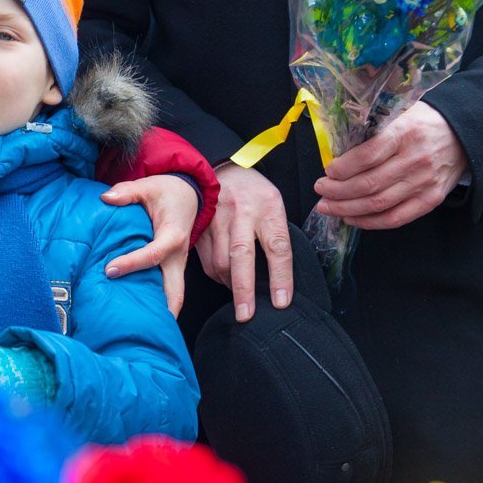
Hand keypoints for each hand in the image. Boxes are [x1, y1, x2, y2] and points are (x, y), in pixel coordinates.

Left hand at [101, 175, 198, 316]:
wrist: (188, 195)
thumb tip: (106, 198)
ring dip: (160, 312)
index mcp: (173, 236)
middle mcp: (178, 256)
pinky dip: (157, 304)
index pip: (153, 255)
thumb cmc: (166, 192)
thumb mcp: (148, 186)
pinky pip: (167, 291)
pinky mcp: (172, 270)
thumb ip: (127, 192)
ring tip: (136, 327)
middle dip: (161, 310)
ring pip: (174, 296)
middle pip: (176, 292)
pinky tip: (138, 314)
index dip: (132, 263)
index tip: (109, 270)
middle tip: (137, 324)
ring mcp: (177, 266)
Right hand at [195, 163, 292, 321]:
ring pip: (220, 261)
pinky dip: (216, 274)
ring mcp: (217, 219)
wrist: (223, 167)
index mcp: (268, 208)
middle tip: (246, 315)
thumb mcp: (275, 203)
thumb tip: (279, 274)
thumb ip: (276, 233)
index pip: (278, 248)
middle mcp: (242, 214)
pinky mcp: (201, 226)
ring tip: (239, 294)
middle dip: (244, 290)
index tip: (281, 302)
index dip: (281, 277)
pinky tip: (224, 277)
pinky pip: (207, 259)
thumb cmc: (255, 191)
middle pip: (242, 257)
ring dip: (229, 284)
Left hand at [314, 101, 467, 229]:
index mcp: (403, 134)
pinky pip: (395, 218)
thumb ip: (370, 131)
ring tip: (327, 207)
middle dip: (337, 192)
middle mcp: (414, 159)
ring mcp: (424, 182)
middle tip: (319, 191)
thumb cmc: (420, 123)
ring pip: (378, 203)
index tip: (327, 171)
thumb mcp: (397, 115)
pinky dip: (369, 222)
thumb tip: (336, 153)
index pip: (367, 156)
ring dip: (346, 209)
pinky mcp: (431, 200)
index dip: (342, 168)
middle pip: (368, 184)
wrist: (462, 135)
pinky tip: (351, 218)